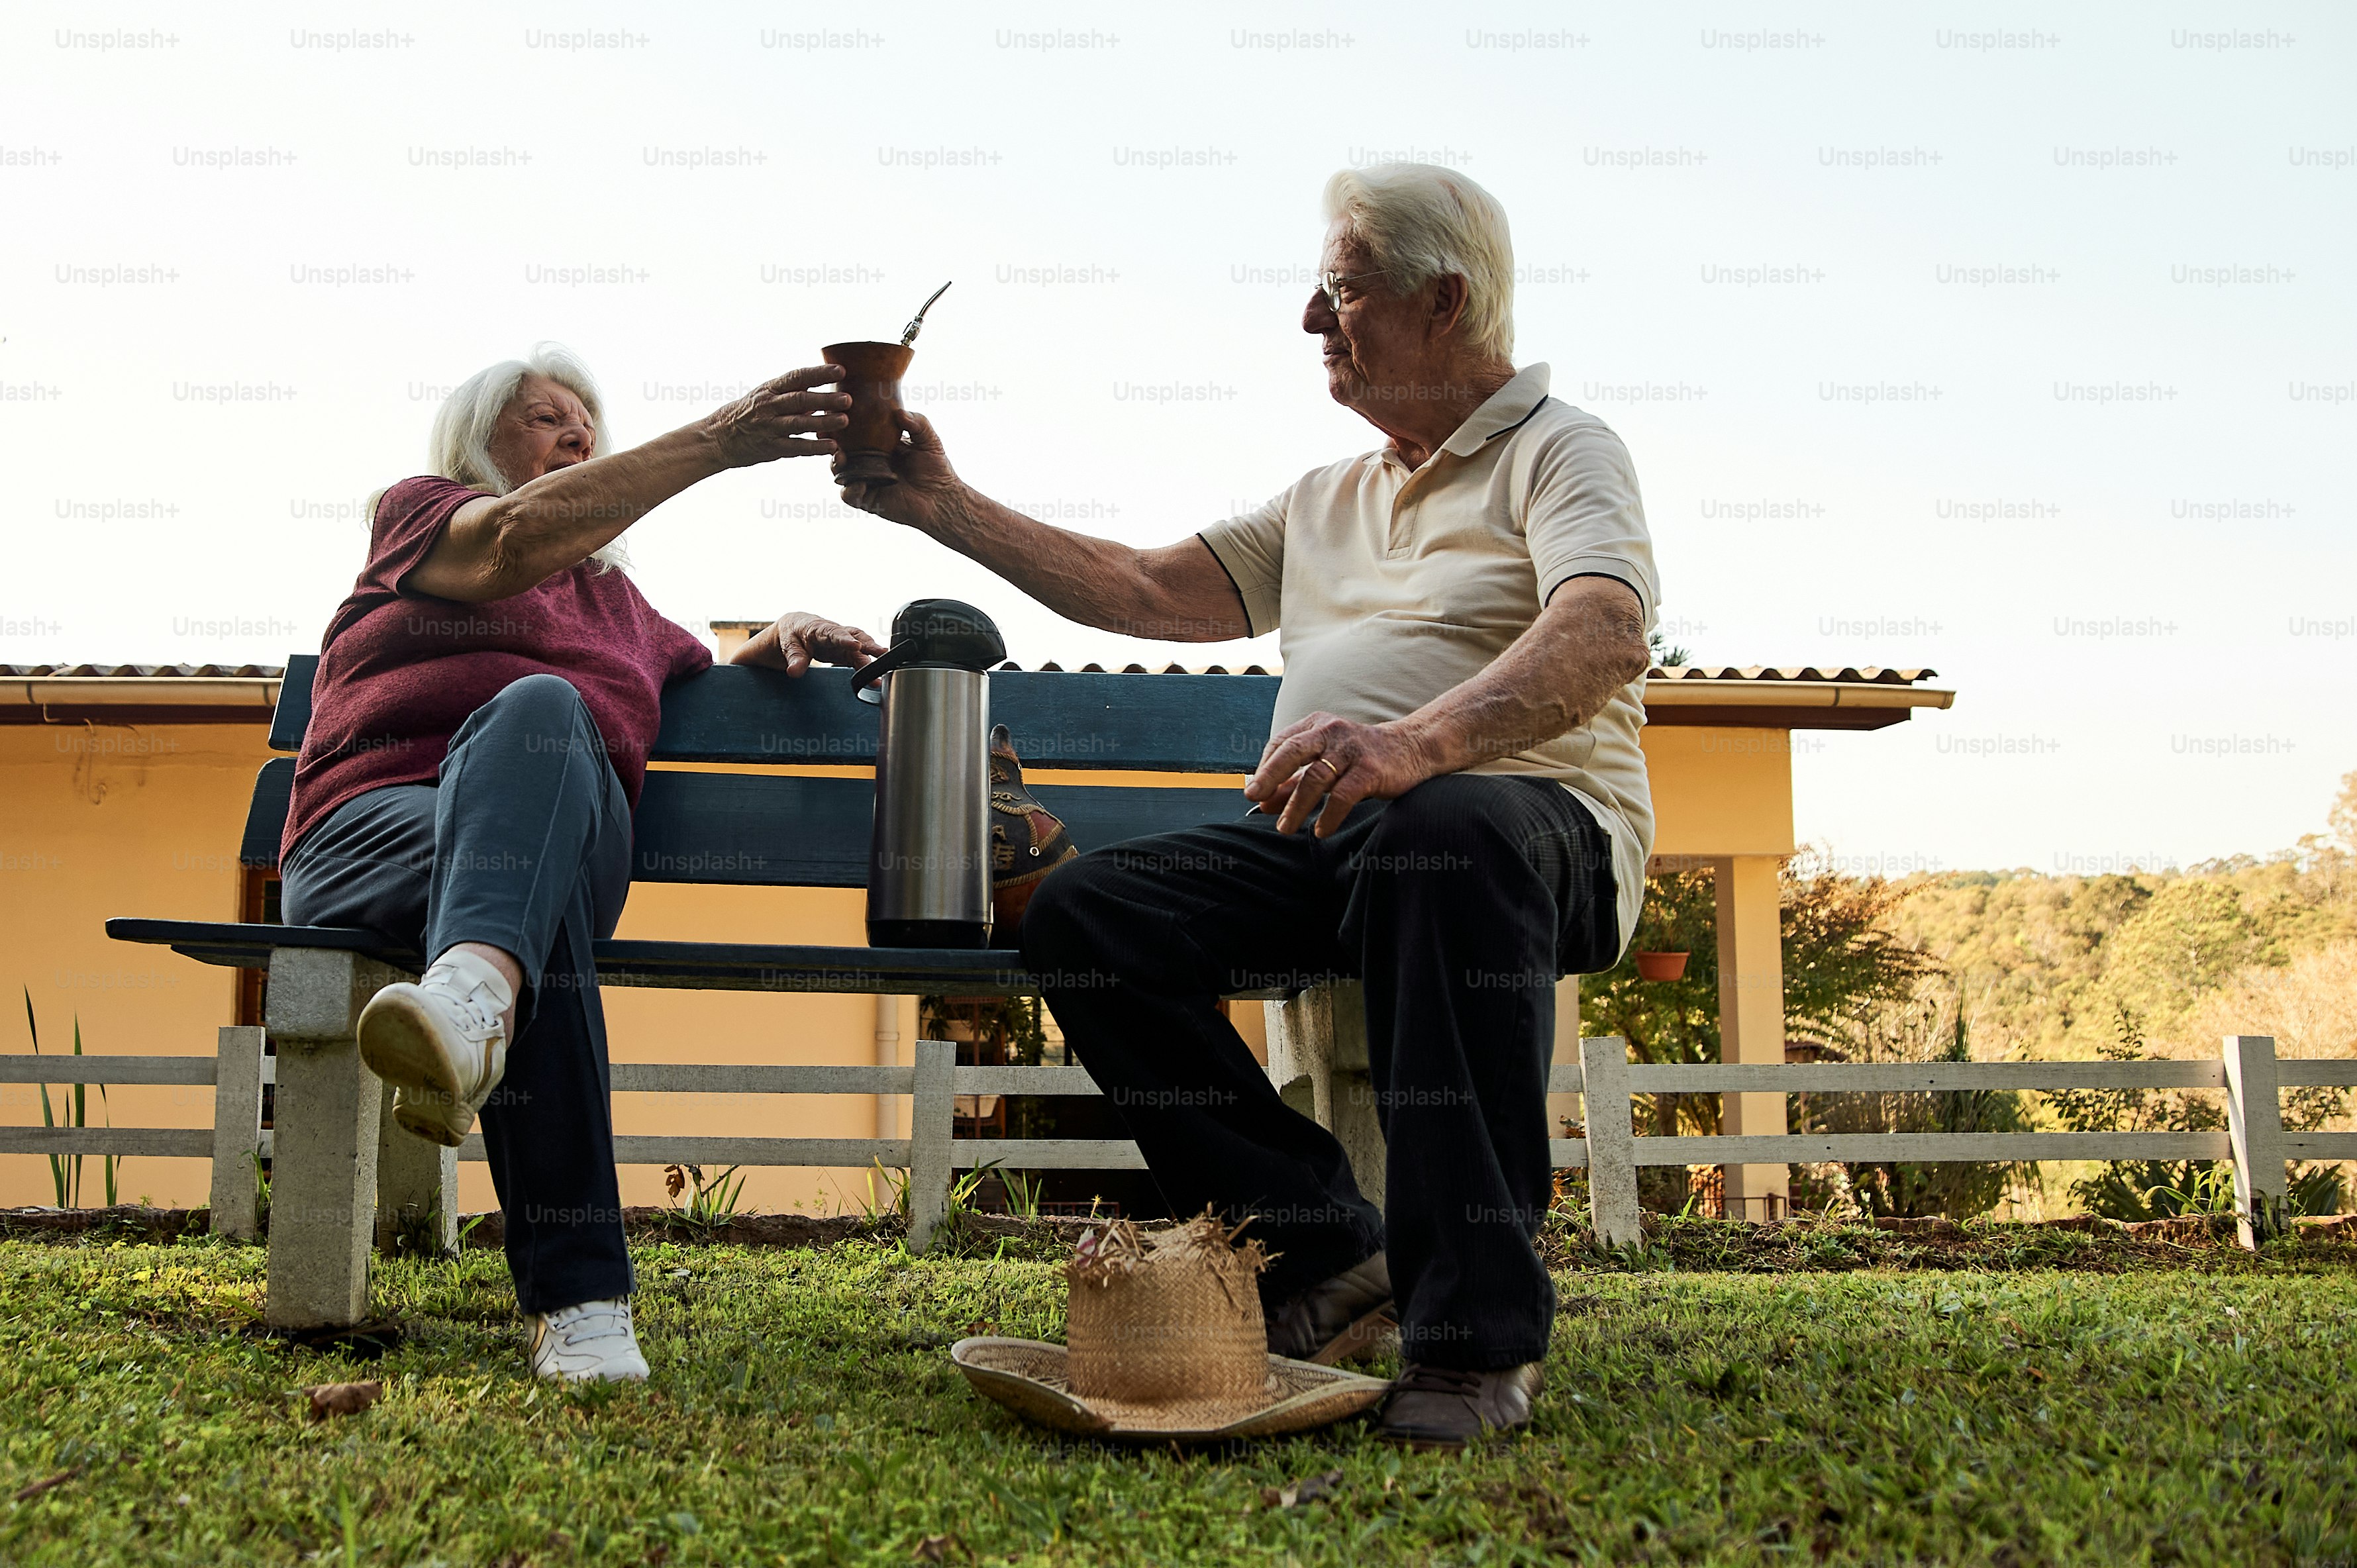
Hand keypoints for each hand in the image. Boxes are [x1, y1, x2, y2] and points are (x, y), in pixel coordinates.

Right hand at [702, 366, 851, 466]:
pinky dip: (815, 447)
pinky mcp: (771, 448)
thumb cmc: (748, 414)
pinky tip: (832, 447)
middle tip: (847, 399)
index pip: (797, 377)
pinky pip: (796, 447)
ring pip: (800, 423)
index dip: (819, 373)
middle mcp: (769, 406)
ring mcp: (769, 427)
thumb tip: (823, 388)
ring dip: (823, 422)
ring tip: (844, 420)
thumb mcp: (766, 396)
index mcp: (770, 389)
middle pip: (800, 400)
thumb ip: (793, 394)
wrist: (718, 437)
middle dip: (825, 399)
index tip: (840, 370)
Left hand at [729, 612, 887, 675]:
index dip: (844, 639)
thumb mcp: (787, 646)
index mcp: (816, 627)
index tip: (855, 646)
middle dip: (868, 644)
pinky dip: (867, 662)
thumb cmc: (789, 635)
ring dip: (871, 655)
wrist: (792, 630)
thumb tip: (795, 672)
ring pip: (859, 645)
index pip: (832, 632)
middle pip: (852, 636)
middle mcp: (832, 632)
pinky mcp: (844, 650)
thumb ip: (793, 659)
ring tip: (884, 666)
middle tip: (882, 654)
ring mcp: (840, 641)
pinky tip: (877, 673)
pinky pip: (857, 655)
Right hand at [835, 409, 961, 531]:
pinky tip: (858, 483)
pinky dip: (849, 489)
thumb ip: (916, 422)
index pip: (855, 433)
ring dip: (835, 465)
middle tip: (830, 436)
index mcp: (879, 446)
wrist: (942, 498)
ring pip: (841, 473)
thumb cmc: (937, 467)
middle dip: (832, 444)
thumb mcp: (928, 439)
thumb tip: (898, 411)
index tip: (836, 415)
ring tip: (841, 458)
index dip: (843, 425)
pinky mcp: (868, 500)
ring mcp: (867, 481)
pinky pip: (849, 496)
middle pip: (842, 451)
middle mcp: (869, 463)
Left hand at [1243, 712, 1440, 836]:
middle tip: (1253, 798)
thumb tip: (1262, 802)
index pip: (1281, 743)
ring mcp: (1352, 750)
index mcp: (1317, 726)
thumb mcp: (1325, 763)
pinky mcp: (1371, 770)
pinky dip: (1328, 815)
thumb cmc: (1361, 757)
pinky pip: (1343, 795)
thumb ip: (1293, 781)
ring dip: (1296, 806)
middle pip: (1292, 752)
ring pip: (1316, 777)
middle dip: (1270, 776)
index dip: (1265, 768)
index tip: (1254, 792)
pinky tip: (1320, 830)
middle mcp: (1331, 732)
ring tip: (1284, 828)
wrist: (1412, 748)